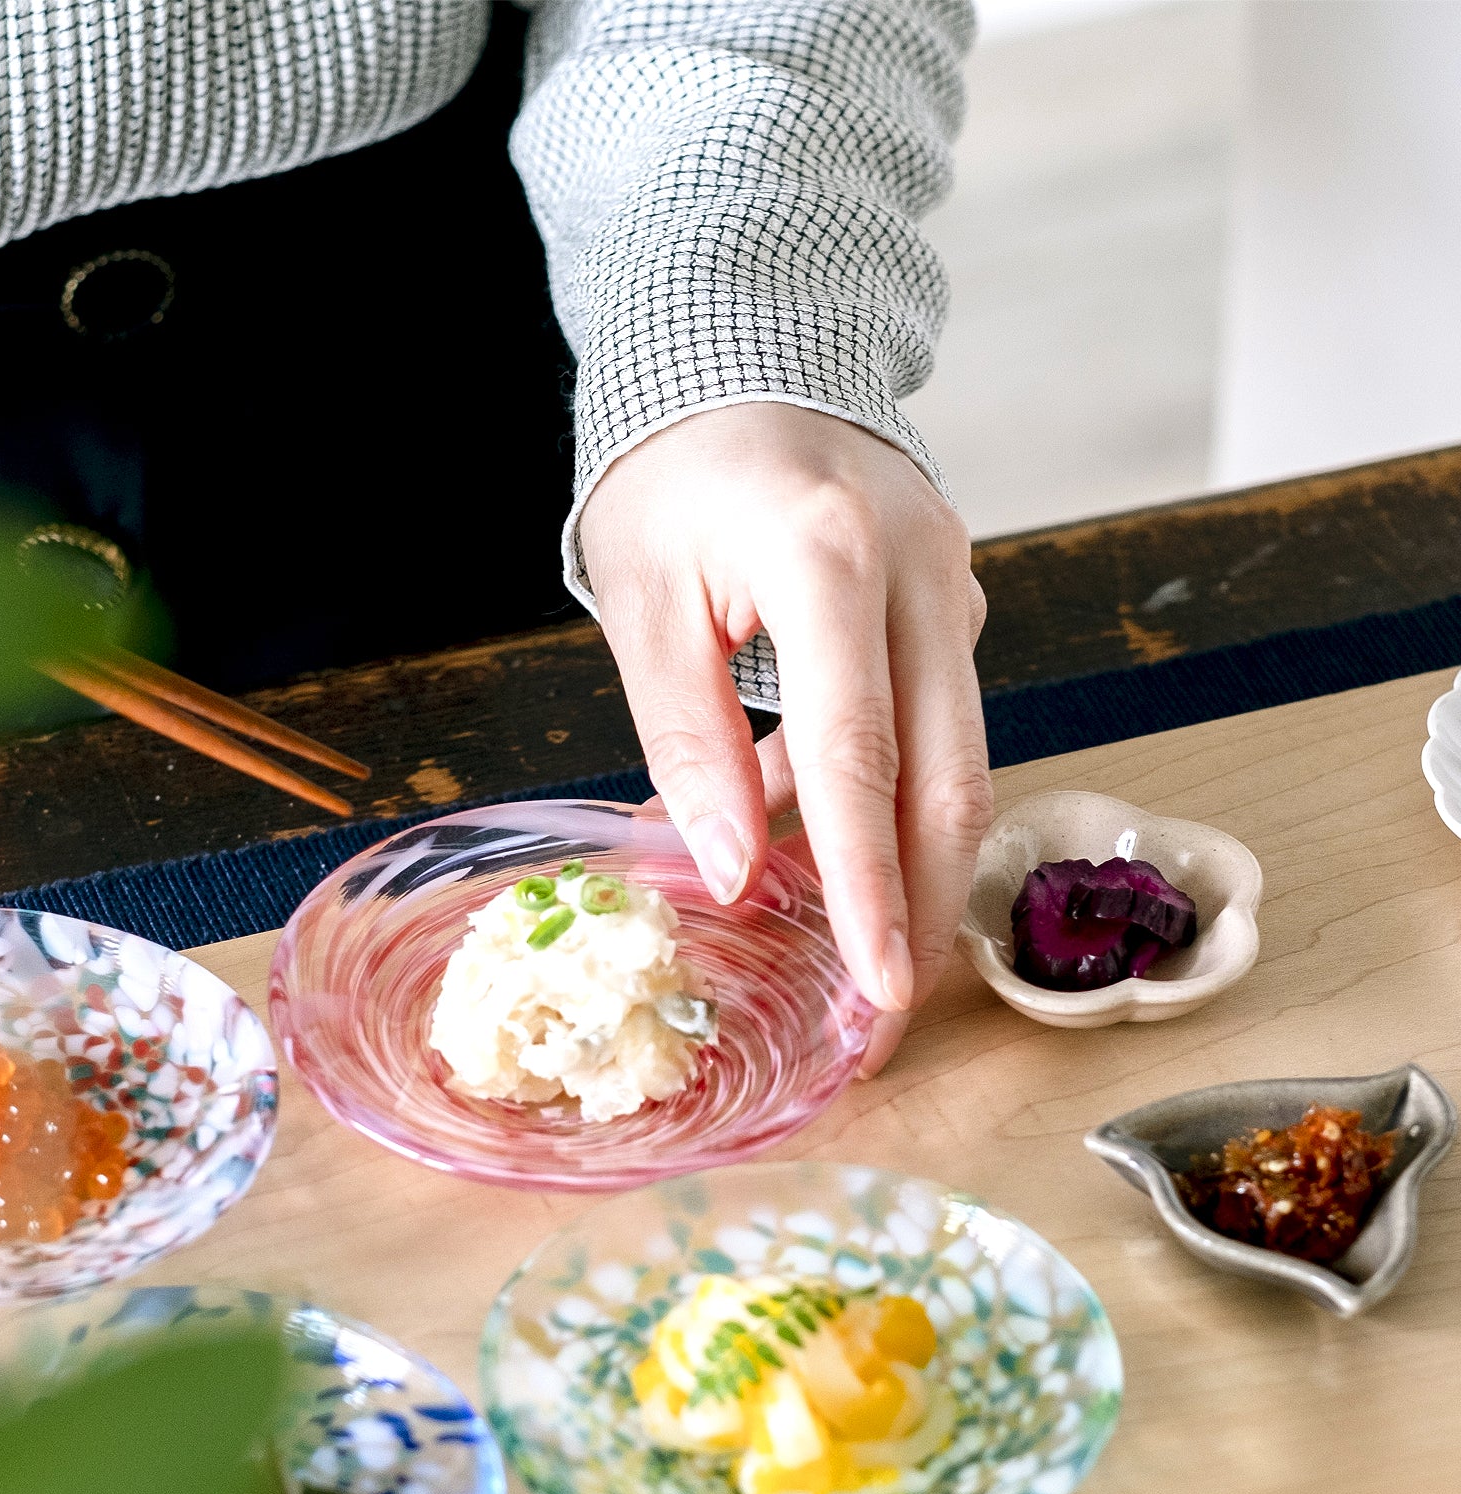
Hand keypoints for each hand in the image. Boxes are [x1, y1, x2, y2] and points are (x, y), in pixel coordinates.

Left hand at [579, 401, 989, 1076]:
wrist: (742, 361)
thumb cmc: (672, 480)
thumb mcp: (645, 605)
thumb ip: (690, 741)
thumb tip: (732, 874)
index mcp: (830, 556)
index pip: (858, 757)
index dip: (866, 887)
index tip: (875, 991)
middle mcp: (921, 573)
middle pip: (949, 778)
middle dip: (918, 912)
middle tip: (881, 1023)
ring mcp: (952, 590)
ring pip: (958, 764)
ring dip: (904, 870)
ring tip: (842, 962)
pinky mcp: (950, 610)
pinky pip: (930, 730)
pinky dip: (881, 805)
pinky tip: (808, 852)